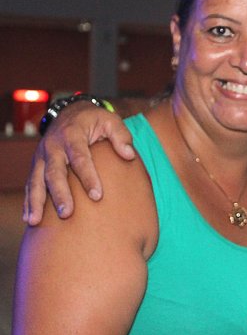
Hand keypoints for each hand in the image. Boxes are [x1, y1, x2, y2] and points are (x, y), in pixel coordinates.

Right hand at [24, 102, 135, 224]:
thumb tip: (129, 155)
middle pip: (54, 172)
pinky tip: (30, 219)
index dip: (88, 177)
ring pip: (36, 180)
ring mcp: (42, 157)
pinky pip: (30, 184)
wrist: (70, 112)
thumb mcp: (110, 120)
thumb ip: (121, 136)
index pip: (80, 158)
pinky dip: (29, 202)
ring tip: (36, 221)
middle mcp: (53, 146)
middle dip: (59, 194)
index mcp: (72, 135)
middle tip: (67, 213)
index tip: (97, 196)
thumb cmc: (94, 120)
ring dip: (36, 201)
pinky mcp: (37, 165)